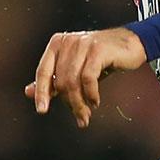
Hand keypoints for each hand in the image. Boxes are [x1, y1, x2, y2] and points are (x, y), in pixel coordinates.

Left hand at [26, 26, 146, 127]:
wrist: (131, 43)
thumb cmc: (102, 58)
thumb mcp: (75, 69)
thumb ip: (53, 79)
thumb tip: (28, 92)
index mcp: (57, 44)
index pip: (43, 71)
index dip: (41, 93)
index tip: (42, 110)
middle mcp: (68, 41)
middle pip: (61, 81)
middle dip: (70, 103)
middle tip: (80, 117)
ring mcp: (83, 44)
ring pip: (73, 82)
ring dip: (80, 103)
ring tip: (87, 114)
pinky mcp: (98, 50)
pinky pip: (88, 78)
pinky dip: (91, 94)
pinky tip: (95, 102)